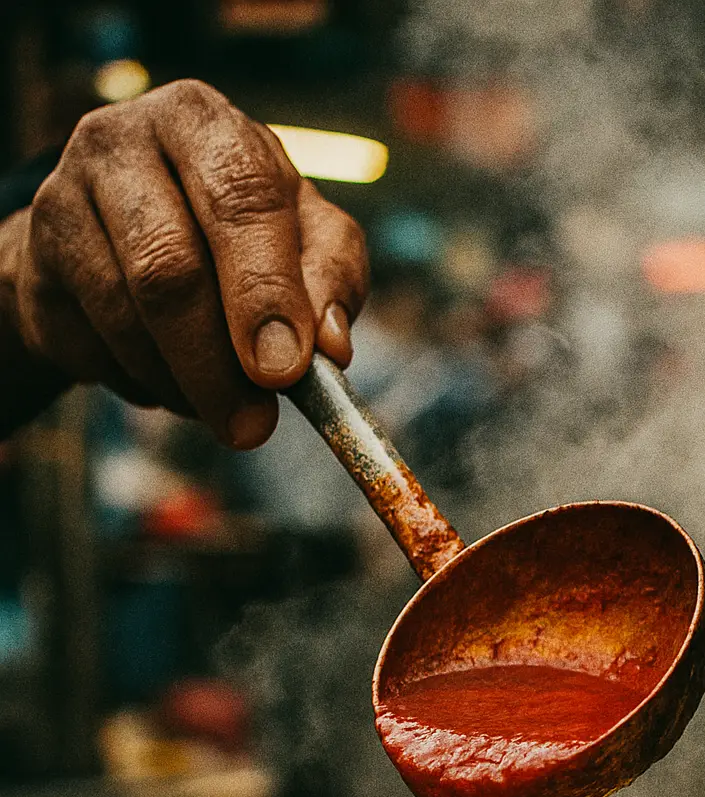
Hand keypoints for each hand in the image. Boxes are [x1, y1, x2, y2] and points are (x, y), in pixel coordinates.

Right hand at [1, 79, 366, 445]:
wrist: (123, 232)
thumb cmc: (235, 231)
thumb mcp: (302, 236)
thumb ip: (332, 278)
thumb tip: (331, 347)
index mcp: (204, 123)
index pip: (242, 198)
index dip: (266, 292)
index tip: (286, 372)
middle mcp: (123, 141)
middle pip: (169, 267)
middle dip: (219, 363)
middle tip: (254, 426)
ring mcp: (64, 197)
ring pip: (128, 318)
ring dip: (185, 385)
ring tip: (223, 406)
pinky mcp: (34, 260)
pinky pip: (92, 348)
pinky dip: (143, 384)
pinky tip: (168, 377)